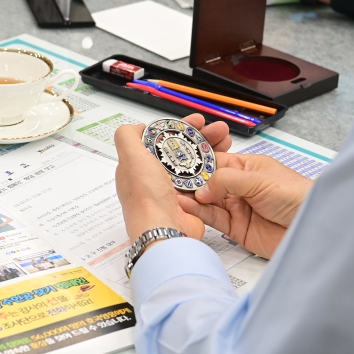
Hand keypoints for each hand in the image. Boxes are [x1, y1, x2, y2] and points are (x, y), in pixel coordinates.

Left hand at [114, 114, 231, 242]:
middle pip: (181, 149)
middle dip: (201, 136)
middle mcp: (156, 178)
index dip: (178, 128)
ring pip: (196, 163)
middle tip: (218, 130)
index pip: (160, 140)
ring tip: (226, 140)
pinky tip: (226, 160)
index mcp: (139, 167)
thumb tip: (135, 128)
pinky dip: (216, 170)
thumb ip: (127, 138)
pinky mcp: (191, 202)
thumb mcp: (131, 159)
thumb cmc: (146, 197)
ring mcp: (174, 190)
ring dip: (212, 150)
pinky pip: (205, 181)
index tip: (196, 121)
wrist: (165, 232)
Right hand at [177, 154, 311, 258]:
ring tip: (172, 194)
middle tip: (169, 180)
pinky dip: (198, 214)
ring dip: (190, 198)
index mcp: (247, 167)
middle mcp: (240, 186)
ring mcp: (237, 207)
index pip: (215, 162)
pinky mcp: (236, 228)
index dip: (197, 162)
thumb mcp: (259, 180)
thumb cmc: (297, 196)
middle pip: (207, 182)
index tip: (178, 162)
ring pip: (206, 201)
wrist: (313, 228)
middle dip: (189, 181)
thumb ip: (228, 180)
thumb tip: (203, 186)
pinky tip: (186, 207)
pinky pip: (212, 219)